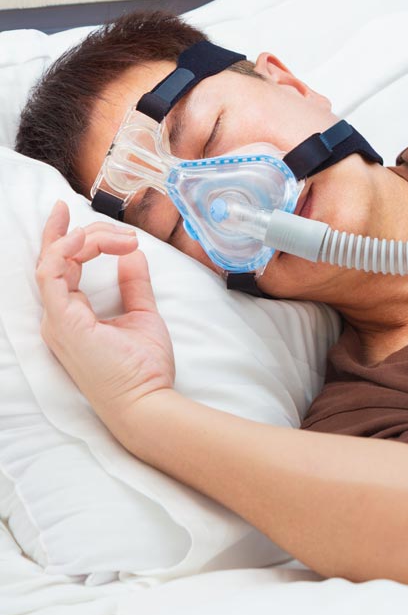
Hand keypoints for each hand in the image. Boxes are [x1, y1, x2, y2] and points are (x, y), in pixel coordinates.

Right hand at [35, 200, 174, 434]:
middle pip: (52, 260)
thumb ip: (136, 286)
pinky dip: (67, 250)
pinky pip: (52, 274)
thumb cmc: (144, 369)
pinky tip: (90, 239)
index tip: (78, 213)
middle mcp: (58, 316)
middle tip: (90, 215)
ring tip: (119, 236)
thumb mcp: (142, 315)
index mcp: (72, 316)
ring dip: (83, 239)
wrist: (148, 401)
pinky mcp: (64, 321)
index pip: (60, 268)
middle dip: (68, 230)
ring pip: (53, 260)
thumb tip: (134, 255)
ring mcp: (58, 319)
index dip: (64, 237)